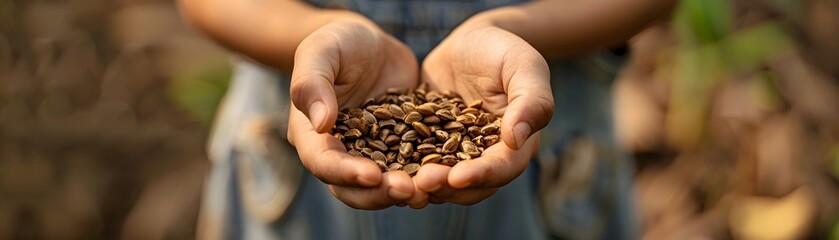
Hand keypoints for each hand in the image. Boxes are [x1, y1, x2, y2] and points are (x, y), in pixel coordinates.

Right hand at [287, 19, 418, 208]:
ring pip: (385, 185)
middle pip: (353, 188)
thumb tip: (321, 124)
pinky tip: (451, 172)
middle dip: (381, 193)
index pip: (323, 162)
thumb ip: (312, 84)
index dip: (346, 173)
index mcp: (312, 136)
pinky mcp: (399, 150)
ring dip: (408, 191)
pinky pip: (413, 167)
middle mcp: (340, 153)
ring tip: (433, 186)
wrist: (370, 43)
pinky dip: (428, 173)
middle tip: (410, 190)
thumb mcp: (320, 52)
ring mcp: (371, 155)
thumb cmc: (337, 42)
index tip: (373, 175)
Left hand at [409, 21, 553, 207]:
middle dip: (445, 187)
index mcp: (515, 146)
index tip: (458, 177)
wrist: (470, 43)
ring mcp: (454, 155)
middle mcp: (485, 158)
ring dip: (420, 186)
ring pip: (439, 182)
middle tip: (420, 183)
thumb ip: (531, 101)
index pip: (501, 168)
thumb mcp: (524, 67)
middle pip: (468, 186)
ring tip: (398, 183)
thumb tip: (516, 140)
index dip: (481, 175)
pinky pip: (414, 162)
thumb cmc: (505, 51)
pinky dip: (400, 168)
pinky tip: (380, 168)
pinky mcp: (427, 146)